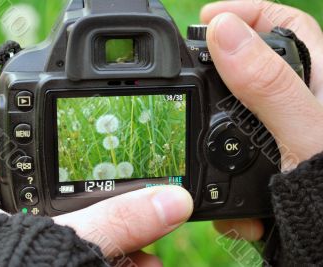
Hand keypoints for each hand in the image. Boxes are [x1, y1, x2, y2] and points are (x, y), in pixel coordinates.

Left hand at [0, 102, 192, 265]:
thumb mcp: (53, 243)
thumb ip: (111, 223)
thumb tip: (170, 201)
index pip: (5, 127)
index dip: (38, 106)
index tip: (76, 97)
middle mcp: (1, 209)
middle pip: (55, 171)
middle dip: (101, 179)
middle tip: (132, 171)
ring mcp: (27, 233)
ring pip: (78, 215)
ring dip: (117, 223)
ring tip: (149, 228)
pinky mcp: (49, 255)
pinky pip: (86, 245)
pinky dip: (116, 253)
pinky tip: (144, 261)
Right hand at [201, 0, 322, 240]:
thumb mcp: (302, 133)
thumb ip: (265, 85)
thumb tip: (222, 32)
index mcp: (318, 81)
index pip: (282, 24)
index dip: (244, 12)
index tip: (206, 18)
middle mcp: (298, 103)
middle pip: (250, 68)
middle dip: (217, 75)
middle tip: (189, 81)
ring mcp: (280, 134)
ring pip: (233, 118)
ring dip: (213, 137)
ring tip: (201, 148)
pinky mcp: (266, 162)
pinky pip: (231, 157)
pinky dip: (220, 175)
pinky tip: (227, 197)